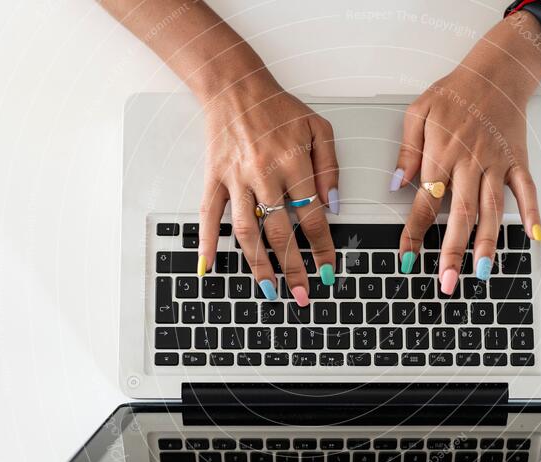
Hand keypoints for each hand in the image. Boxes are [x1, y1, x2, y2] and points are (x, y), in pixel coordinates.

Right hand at [197, 74, 339, 304]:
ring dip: (258, 265)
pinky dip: (206, 242)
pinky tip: (208, 266)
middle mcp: (264, 174)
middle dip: (294, 269)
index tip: (327, 270)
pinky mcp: (214, 178)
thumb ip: (330, 167)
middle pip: (281, 232)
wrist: (236, 87)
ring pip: (246, 231)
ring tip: (268, 290)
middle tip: (302, 295)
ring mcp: (236, 179)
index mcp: (293, 163)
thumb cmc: (279, 108)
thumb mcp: (319, 128)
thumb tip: (334, 205)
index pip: (312, 217)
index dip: (321, 248)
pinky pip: (209, 214)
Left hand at [391, 15, 540, 292]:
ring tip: (483, 273)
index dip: (413, 233)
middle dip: (452, 251)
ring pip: (492, 209)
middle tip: (447, 281)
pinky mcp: (517, 161)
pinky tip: (534, 237)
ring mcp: (496, 164)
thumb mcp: (419, 111)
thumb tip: (397, 183)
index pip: (424, 202)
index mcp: (442, 154)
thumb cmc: (455, 93)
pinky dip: (532, 213)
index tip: (407, 260)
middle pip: (460, 213)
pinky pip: (526, 190)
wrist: (495, 72)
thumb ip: (407, 149)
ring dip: (488, 243)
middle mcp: (470, 163)